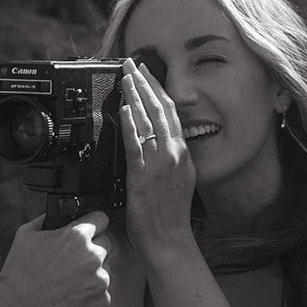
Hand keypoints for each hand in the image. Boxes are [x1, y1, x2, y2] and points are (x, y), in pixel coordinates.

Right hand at [0, 212, 110, 306]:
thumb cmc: (18, 275)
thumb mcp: (25, 235)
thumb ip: (47, 220)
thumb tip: (57, 215)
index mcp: (76, 236)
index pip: (101, 219)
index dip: (93, 224)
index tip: (89, 231)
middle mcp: (93, 257)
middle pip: (106, 244)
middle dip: (92, 249)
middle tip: (74, 262)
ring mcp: (100, 281)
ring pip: (106, 269)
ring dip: (93, 273)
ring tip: (70, 283)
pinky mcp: (102, 302)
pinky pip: (103, 293)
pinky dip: (92, 295)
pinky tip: (73, 298)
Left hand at [119, 57, 197, 262]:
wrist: (169, 242)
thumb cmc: (170, 216)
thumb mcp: (178, 180)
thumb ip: (169, 159)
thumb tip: (154, 141)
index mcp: (182, 154)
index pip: (172, 113)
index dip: (159, 89)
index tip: (148, 73)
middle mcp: (174, 154)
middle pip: (161, 109)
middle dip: (146, 83)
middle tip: (132, 64)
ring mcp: (160, 164)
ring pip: (149, 121)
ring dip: (136, 96)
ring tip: (125, 77)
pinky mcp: (143, 176)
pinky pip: (136, 145)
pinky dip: (131, 125)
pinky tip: (124, 110)